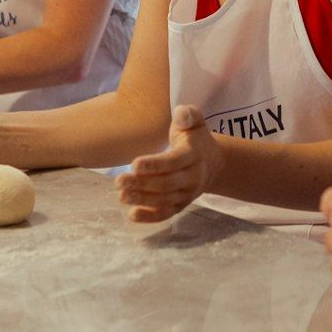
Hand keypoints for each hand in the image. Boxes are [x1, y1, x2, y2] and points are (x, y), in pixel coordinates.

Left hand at [116, 104, 215, 222]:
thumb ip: (188, 114)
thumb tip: (180, 115)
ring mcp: (187, 194)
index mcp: (194, 154)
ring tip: (121, 195)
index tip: (134, 164)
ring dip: (142, 200)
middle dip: (142, 184)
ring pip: (165, 201)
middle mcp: (192, 177)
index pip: (174, 161)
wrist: (212, 162)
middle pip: (167, 184)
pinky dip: (150, 217)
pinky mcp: (181, 205)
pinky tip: (132, 215)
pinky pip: (166, 214)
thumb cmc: (194, 137)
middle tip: (119, 181)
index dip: (154, 164)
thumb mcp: (194, 120)